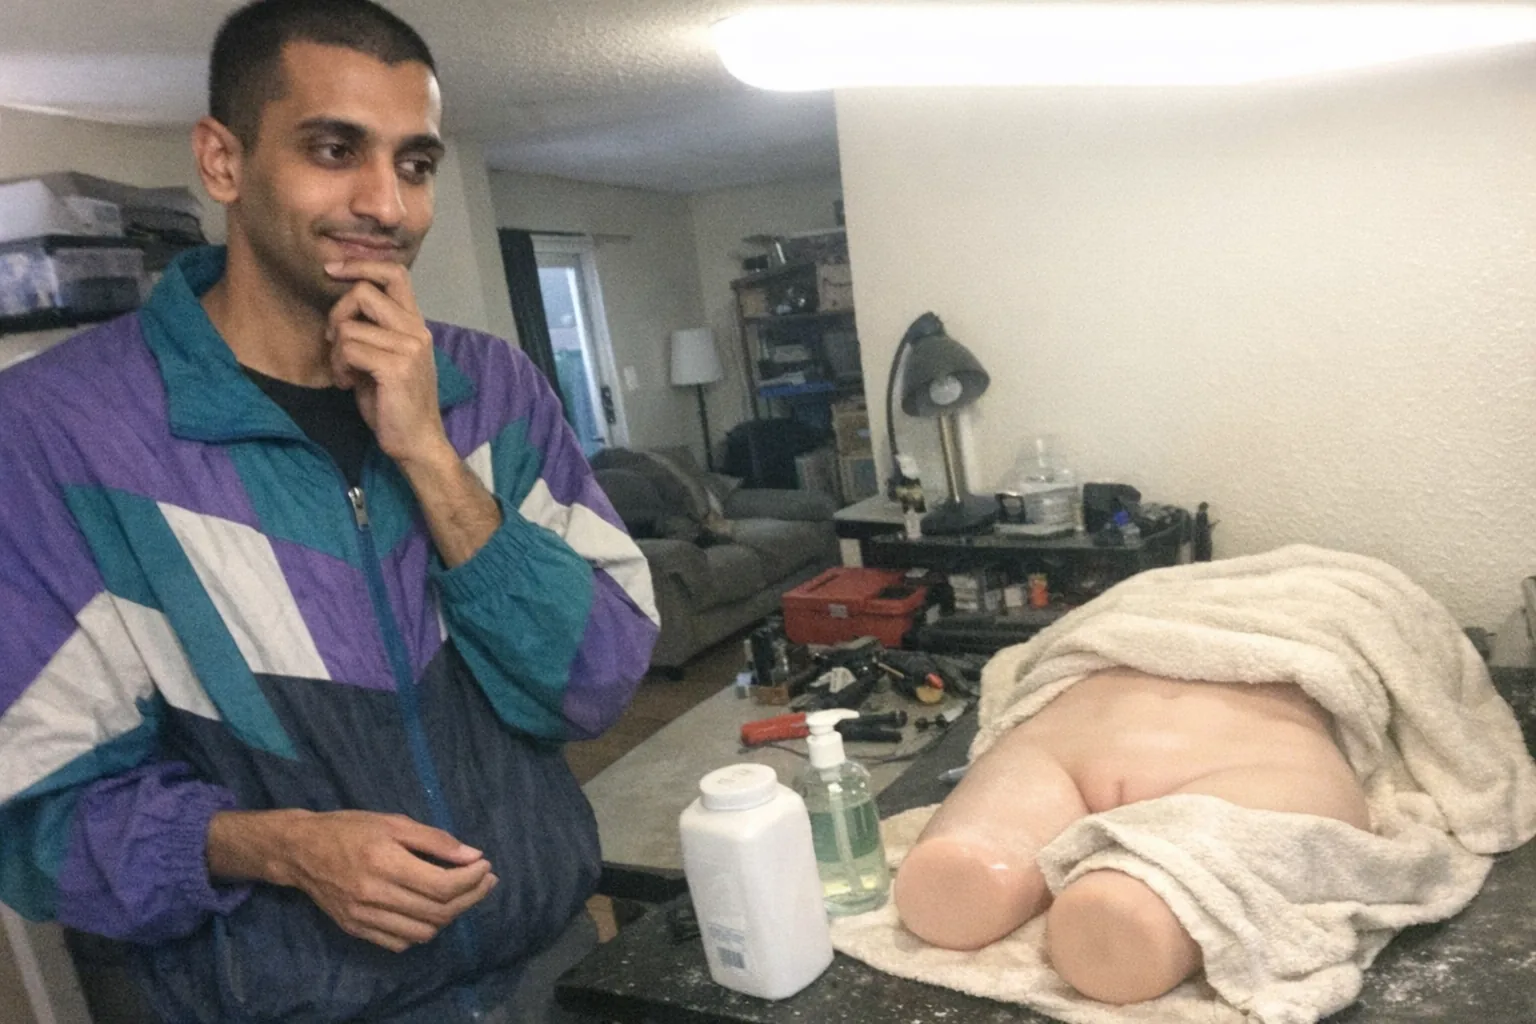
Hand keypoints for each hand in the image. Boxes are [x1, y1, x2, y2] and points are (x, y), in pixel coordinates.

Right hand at [280, 810, 495, 951]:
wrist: (300, 851)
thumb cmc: (350, 829)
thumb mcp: (393, 822)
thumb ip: (435, 840)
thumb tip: (473, 855)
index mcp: (384, 863)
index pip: (441, 886)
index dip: (471, 880)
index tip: (485, 866)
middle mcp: (374, 895)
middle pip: (437, 912)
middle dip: (470, 898)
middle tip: (485, 881)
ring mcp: (363, 917)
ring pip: (422, 932)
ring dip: (449, 916)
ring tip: (460, 895)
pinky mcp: (356, 929)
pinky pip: (400, 942)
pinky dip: (422, 930)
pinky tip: (429, 910)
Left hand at [324, 260, 454, 468]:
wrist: (416, 442)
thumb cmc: (395, 405)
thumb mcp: (383, 360)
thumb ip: (370, 332)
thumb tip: (340, 314)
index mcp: (415, 325)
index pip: (395, 274)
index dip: (361, 265)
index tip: (333, 270)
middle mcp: (416, 331)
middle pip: (364, 291)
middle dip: (337, 313)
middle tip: (334, 340)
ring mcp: (409, 348)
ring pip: (349, 325)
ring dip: (335, 350)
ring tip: (344, 372)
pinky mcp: (396, 367)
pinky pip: (349, 348)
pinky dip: (338, 366)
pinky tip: (345, 384)